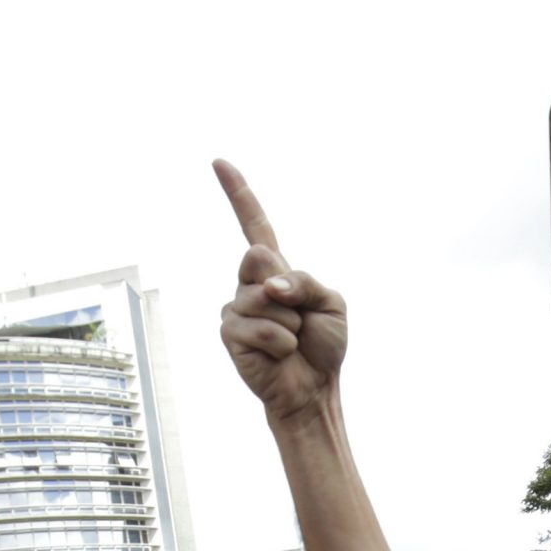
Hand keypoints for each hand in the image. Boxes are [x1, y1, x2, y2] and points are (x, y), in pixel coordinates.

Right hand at [215, 161, 345, 420]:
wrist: (314, 388)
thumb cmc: (324, 346)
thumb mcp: (332, 304)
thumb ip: (306, 282)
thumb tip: (269, 285)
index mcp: (276, 270)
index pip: (254, 225)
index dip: (237, 193)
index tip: (218, 162)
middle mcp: (251, 283)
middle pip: (259, 258)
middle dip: (290, 288)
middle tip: (298, 317)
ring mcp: (237, 307)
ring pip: (263, 299)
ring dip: (289, 323)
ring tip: (291, 341)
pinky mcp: (230, 333)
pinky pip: (260, 328)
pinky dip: (280, 343)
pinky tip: (279, 355)